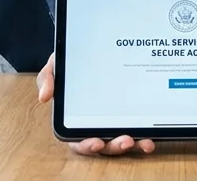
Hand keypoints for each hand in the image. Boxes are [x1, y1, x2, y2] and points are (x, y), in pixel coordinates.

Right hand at [38, 54, 155, 155]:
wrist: (88, 49)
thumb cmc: (71, 64)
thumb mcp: (56, 66)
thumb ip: (47, 79)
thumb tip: (44, 96)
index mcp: (74, 120)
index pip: (78, 140)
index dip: (87, 145)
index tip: (96, 142)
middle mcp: (94, 126)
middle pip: (104, 146)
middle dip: (115, 147)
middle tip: (126, 140)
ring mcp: (113, 123)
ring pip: (122, 142)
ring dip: (133, 145)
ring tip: (143, 142)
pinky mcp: (129, 116)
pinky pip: (137, 130)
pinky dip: (144, 137)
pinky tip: (151, 137)